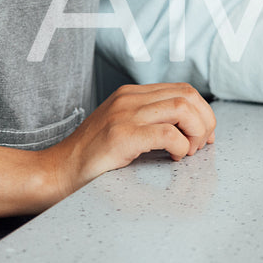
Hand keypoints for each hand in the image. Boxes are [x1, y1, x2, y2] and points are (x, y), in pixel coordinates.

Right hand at [47, 83, 217, 199]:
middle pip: (188, 95)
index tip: (206, 135)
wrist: (56, 172)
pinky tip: (175, 157)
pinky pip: (168, 133)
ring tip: (189, 152)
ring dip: (197, 132)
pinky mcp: (121, 136)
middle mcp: (129, 98)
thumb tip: (193, 130)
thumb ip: (152, 122)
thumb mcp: (124, 129)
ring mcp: (124, 115)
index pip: (183, 90)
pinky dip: (181, 146)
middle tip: (201, 145)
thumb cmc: (93, 158)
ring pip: (183, 109)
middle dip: (206, 121)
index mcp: (131, 94)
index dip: (203, 111)